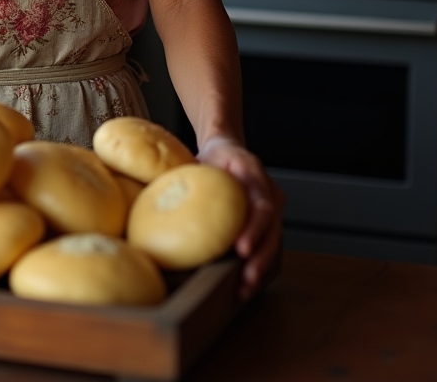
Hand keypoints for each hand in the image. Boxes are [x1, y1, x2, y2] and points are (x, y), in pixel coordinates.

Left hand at [197, 137, 283, 299]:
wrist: (224, 147)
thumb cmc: (212, 156)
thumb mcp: (202, 157)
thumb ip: (192, 174)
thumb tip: (163, 195)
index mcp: (253, 174)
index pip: (262, 206)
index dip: (254, 229)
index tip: (241, 248)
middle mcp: (269, 192)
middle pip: (273, 229)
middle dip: (261, 258)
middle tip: (246, 278)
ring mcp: (271, 207)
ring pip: (273, 241)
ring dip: (260, 267)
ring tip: (245, 289)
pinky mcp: (266, 222)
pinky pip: (266, 244)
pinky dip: (256, 264)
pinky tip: (244, 283)